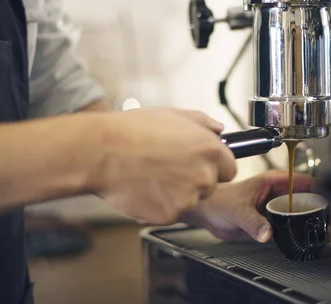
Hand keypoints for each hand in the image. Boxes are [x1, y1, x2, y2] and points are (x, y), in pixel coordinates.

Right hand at [91, 108, 236, 224]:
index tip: (199, 164)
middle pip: (211, 186)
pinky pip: (171, 212)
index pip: (229, 168)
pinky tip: (145, 188)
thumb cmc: (133, 131)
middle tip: (169, 168)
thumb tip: (219, 129)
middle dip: (195, 180)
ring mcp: (188, 197)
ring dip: (177, 193)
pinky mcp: (170, 214)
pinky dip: (160, 204)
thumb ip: (203, 123)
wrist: (101, 152)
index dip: (214, 167)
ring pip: (191, 200)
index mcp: (210, 150)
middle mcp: (204, 175)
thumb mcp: (173, 115)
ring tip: (153, 175)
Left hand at [180, 171, 330, 242]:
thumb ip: (253, 222)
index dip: (321, 192)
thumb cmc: (218, 201)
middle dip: (322, 211)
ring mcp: (277, 206)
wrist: (207, 212)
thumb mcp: (237, 211)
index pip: (306, 181)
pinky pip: (293, 224)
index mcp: (274, 181)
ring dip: (314, 222)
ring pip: (304, 212)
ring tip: (322, 235)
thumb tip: (267, 233)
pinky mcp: (273, 220)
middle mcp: (279, 192)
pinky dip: (303, 231)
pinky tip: (308, 239)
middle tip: (327, 227)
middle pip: (310, 198)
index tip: (328, 207)